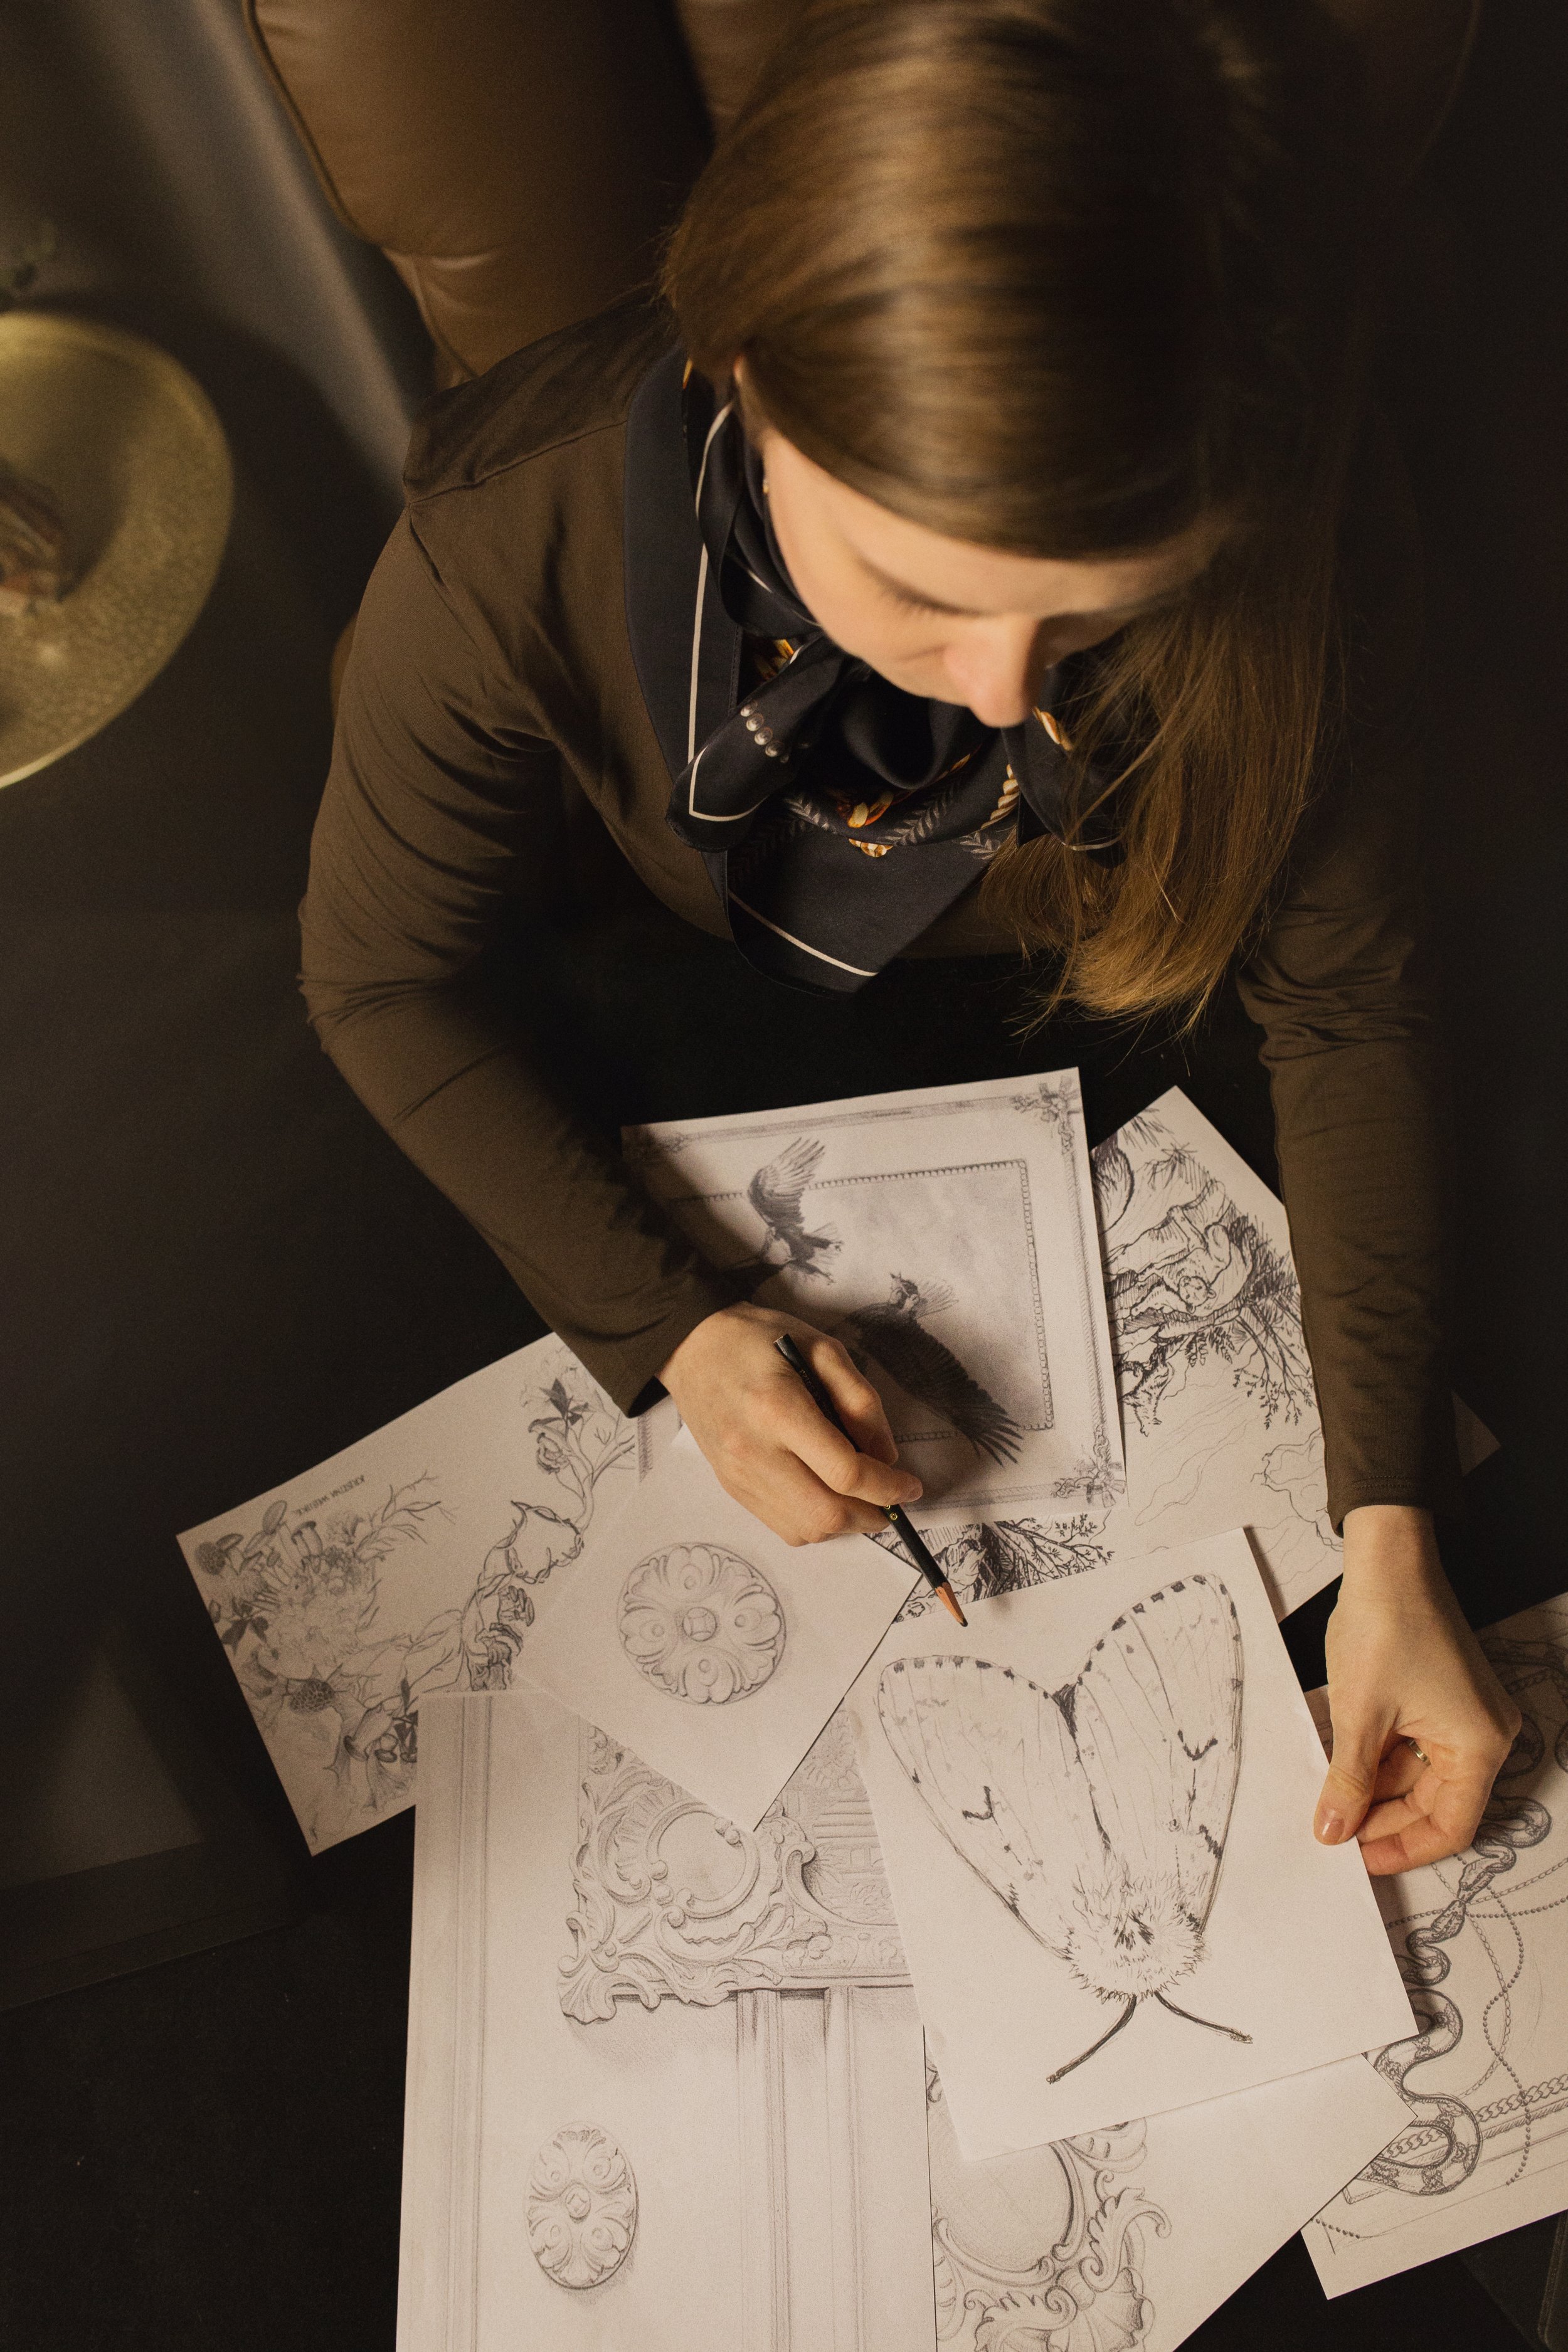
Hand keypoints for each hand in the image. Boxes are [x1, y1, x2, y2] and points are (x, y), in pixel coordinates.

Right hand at [659, 1301, 921, 1544]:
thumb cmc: (759, 1339)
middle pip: (826, 1514)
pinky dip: (815, 1523)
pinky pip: (782, 1527)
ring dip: (844, 1524)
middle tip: (890, 1501)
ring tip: (859, 1499)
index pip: (844, 1471)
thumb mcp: (822, 1348)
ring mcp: (738, 1474)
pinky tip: (825, 1496)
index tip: (911, 1485)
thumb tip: (886, 1457)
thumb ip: (861, 1401)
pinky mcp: (731, 1486)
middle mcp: (755, 1451)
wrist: (692, 1347)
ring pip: (805, 1530)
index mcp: (779, 1409)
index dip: (888, 1486)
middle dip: (871, 1516)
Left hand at [1312, 1505, 1519, 1874]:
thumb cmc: (1384, 1628)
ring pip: (1420, 1775)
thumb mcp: (1359, 1716)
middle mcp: (1482, 1734)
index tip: (1358, 1860)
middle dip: (1385, 1821)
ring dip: (1378, 1791)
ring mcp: (1464, 1714)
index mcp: (1479, 1746)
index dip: (1404, 1848)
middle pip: (1436, 1803)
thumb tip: (1332, 1833)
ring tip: (1330, 1803)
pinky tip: (1343, 1769)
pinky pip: (1416, 1745)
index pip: (1451, 1825)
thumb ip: (1349, 1781)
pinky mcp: (1442, 1696)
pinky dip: (1382, 1760)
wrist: (1388, 1559)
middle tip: (1334, 1834)